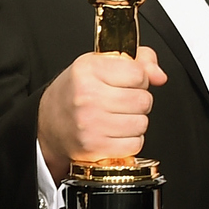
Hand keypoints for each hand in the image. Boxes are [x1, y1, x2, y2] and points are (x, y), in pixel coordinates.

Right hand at [37, 47, 167, 181]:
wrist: (48, 124)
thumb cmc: (75, 92)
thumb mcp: (100, 65)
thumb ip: (137, 61)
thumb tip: (160, 76)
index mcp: (88, 70)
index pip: (138, 73)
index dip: (139, 78)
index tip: (128, 82)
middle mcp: (87, 96)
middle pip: (143, 100)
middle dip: (138, 101)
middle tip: (121, 101)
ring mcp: (90, 123)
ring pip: (141, 123)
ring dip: (135, 122)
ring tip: (116, 117)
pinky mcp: (94, 146)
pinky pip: (134, 144)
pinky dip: (130, 140)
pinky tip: (115, 133)